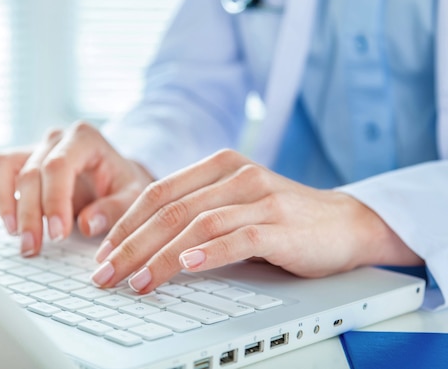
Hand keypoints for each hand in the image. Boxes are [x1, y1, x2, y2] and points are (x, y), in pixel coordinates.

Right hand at [0, 121, 153, 256]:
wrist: (117, 176)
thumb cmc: (125, 185)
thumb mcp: (133, 196)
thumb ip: (115, 209)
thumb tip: (87, 224)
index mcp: (85, 139)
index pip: (59, 166)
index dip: (53, 201)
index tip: (57, 234)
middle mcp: (57, 139)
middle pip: (31, 172)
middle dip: (29, 214)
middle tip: (33, 246)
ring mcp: (36, 147)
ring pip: (3, 165)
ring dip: (3, 201)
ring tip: (14, 232)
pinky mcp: (21, 159)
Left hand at [90, 149, 422, 290]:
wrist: (344, 223)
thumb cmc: (284, 218)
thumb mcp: (236, 205)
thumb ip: (198, 211)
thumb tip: (144, 242)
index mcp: (220, 165)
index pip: (159, 192)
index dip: (125, 223)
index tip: (103, 254)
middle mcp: (238, 175)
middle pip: (171, 209)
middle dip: (131, 245)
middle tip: (105, 274)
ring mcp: (261, 197)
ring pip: (198, 224)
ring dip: (161, 256)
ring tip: (136, 281)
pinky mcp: (281, 224)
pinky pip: (238, 237)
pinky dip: (209, 253)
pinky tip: (185, 266)